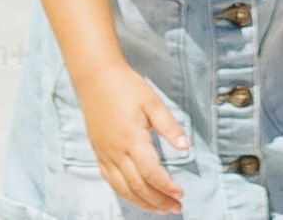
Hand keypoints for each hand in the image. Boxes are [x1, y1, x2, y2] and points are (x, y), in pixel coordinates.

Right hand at [78, 64, 190, 211]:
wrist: (96, 76)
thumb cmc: (126, 86)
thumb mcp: (153, 103)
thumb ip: (169, 127)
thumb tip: (187, 147)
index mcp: (132, 140)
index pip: (151, 174)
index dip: (167, 187)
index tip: (181, 194)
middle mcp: (116, 152)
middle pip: (138, 187)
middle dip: (158, 201)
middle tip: (175, 208)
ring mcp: (105, 154)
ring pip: (123, 189)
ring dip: (142, 203)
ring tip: (159, 209)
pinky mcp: (98, 152)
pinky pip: (110, 181)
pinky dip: (125, 193)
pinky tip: (135, 196)